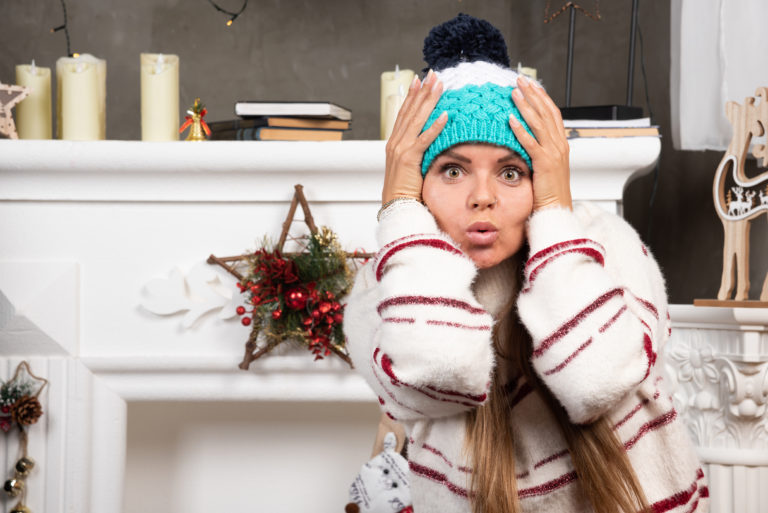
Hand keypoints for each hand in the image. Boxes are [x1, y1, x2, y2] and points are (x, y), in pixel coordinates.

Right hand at [382, 70, 447, 203]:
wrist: (396, 207)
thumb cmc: (405, 191)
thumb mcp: (409, 167)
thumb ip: (416, 153)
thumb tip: (429, 144)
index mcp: (395, 143)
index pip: (404, 113)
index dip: (412, 96)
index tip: (420, 81)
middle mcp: (395, 143)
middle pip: (410, 111)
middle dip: (422, 91)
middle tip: (433, 75)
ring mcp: (400, 150)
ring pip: (416, 120)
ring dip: (428, 101)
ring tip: (439, 86)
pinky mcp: (408, 159)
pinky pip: (424, 139)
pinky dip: (434, 126)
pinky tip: (444, 115)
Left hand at [508, 75, 571, 210]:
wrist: (557, 208)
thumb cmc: (549, 191)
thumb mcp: (546, 166)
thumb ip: (540, 151)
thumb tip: (527, 140)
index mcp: (560, 144)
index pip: (552, 113)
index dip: (542, 97)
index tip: (532, 85)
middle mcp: (559, 145)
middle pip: (546, 112)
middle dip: (533, 94)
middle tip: (520, 80)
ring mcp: (553, 153)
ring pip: (539, 123)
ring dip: (525, 106)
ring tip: (513, 93)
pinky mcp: (544, 163)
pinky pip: (531, 143)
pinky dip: (521, 130)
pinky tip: (510, 120)